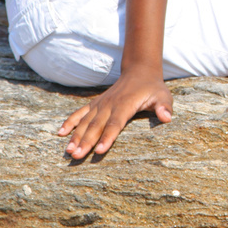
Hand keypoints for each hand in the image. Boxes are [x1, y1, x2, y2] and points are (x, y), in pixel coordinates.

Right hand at [57, 68, 172, 158]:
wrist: (139, 71)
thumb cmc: (153, 88)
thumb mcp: (163, 95)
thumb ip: (164, 106)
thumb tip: (167, 118)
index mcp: (126, 104)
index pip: (115, 123)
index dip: (107, 137)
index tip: (99, 151)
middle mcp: (110, 104)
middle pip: (96, 125)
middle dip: (86, 141)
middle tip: (76, 156)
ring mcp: (101, 103)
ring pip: (86, 121)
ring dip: (76, 135)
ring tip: (68, 150)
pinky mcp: (96, 103)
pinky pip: (80, 112)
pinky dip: (70, 121)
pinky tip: (60, 133)